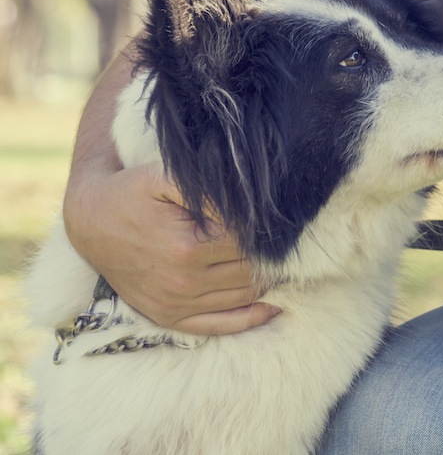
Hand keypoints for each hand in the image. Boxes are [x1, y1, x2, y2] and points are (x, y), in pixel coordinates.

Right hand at [63, 162, 279, 334]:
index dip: (270, 231)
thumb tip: (252, 206)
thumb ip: (210, 190)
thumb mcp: (167, 177)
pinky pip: (222, 325)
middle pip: (252, 272)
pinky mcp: (170, 317)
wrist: (90, 221)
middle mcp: (183, 282)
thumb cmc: (133, 192)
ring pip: (245, 298)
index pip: (251, 243)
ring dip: (270, 282)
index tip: (283, 221)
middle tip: (292, 242)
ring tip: (286, 263)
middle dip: (275, 256)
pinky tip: (275, 303)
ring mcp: (177, 304)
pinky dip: (253, 317)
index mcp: (187, 248)